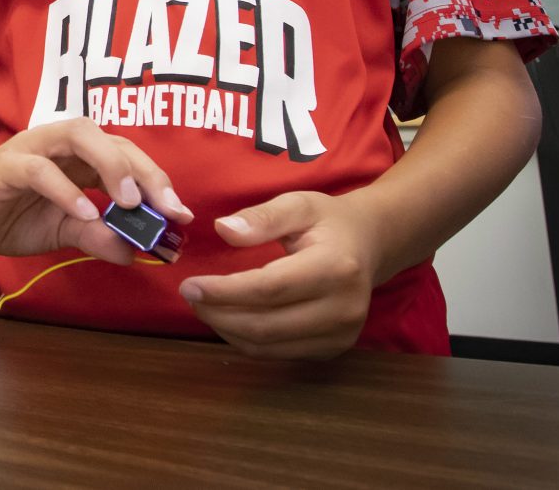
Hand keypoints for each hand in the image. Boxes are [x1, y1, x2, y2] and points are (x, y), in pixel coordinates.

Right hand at [0, 118, 190, 262]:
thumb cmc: (9, 215)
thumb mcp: (63, 231)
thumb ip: (97, 236)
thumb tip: (135, 252)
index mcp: (78, 158)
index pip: (126, 156)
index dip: (156, 181)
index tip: (181, 216)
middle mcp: (59, 145)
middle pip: (111, 138)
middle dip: (144, 171)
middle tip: (167, 208)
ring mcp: (32, 150)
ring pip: (78, 135)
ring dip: (109, 164)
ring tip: (127, 200)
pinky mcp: (6, 166)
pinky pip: (38, 169)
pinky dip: (63, 188)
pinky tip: (82, 211)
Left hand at [178, 190, 381, 359]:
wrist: (369, 245)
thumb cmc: (327, 221)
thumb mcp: (297, 204)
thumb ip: (262, 216)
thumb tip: (223, 229)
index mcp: (335, 268)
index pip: (269, 288)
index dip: (225, 291)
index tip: (190, 285)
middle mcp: (343, 308)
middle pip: (267, 325)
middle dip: (219, 314)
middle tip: (189, 297)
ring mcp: (342, 335)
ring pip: (270, 346)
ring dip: (228, 330)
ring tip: (203, 307)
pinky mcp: (334, 349)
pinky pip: (279, 353)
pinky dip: (246, 341)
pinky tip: (228, 319)